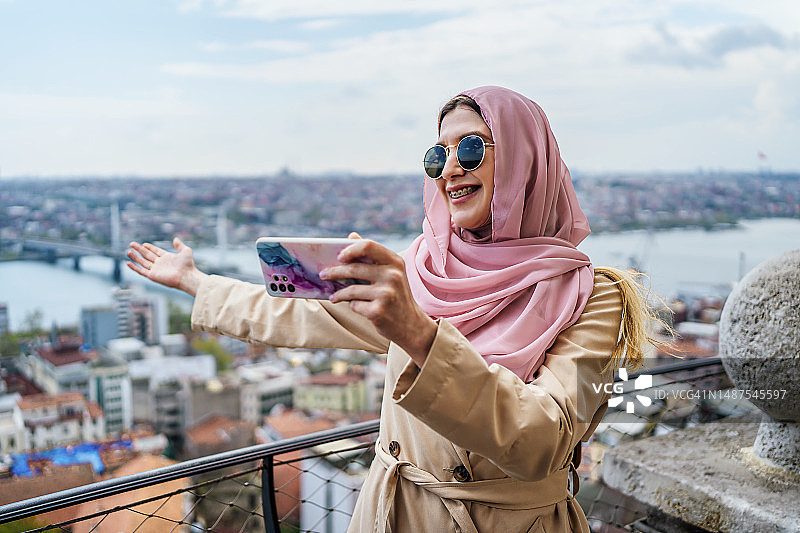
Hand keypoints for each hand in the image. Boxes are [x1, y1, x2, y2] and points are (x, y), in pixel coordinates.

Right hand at [126, 237, 207, 296]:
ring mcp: (156, 270)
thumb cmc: (188, 265)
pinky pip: (141, 271)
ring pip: (143, 262)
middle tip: (131, 244)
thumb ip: (180, 245)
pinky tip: (128, 263)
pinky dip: (134, 267)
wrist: (187, 276)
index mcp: (167, 258)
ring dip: (135, 257)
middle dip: (139, 250)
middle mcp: (160, 263)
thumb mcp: (185, 251)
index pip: (155, 251)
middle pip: (147, 255)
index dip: (149, 247)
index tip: (143, 244)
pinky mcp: (153, 276)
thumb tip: (175, 239)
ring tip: (128, 251)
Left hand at [321, 233, 437, 365]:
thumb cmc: (396, 295)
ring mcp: (386, 294)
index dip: (350, 249)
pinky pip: (355, 305)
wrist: (410, 324)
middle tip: (323, 274)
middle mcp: (393, 276)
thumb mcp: (390, 272)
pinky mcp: (379, 311)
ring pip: (351, 290)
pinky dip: (353, 306)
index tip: (339, 257)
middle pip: (354, 268)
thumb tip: (352, 236)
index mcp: (395, 262)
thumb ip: (371, 255)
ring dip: (338, 294)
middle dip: (334, 272)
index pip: (368, 246)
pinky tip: (356, 307)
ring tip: (334, 296)